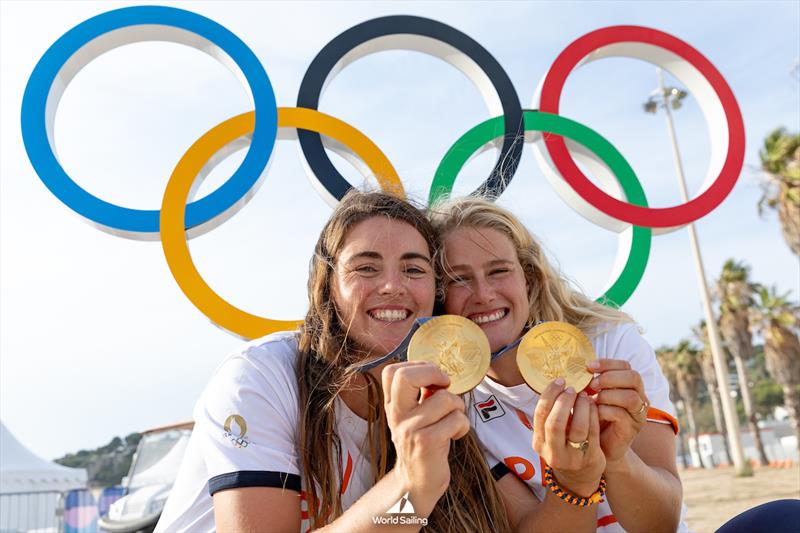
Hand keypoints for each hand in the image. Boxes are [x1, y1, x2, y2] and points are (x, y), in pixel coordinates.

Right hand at [382, 361, 468, 509]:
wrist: (417, 483)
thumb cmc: (423, 444)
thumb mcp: (414, 416)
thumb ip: (420, 394)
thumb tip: (437, 372)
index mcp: (393, 405)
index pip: (392, 371)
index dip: (418, 365)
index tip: (433, 378)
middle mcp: (396, 415)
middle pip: (406, 376)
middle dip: (434, 373)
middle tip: (444, 385)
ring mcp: (410, 429)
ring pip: (445, 399)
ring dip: (458, 406)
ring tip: (454, 419)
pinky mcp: (427, 442)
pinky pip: (456, 419)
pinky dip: (463, 425)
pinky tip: (456, 435)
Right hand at [532, 379, 604, 496]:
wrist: (577, 480)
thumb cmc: (563, 449)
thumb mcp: (550, 437)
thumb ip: (550, 416)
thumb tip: (557, 385)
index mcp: (539, 443)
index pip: (540, 415)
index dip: (549, 395)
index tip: (559, 382)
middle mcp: (553, 452)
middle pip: (555, 423)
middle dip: (564, 401)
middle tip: (571, 388)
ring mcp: (572, 457)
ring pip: (578, 428)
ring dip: (581, 407)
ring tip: (584, 395)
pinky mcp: (590, 458)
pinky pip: (593, 433)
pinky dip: (593, 415)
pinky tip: (593, 405)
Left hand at [587, 359, 649, 467]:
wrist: (596, 446)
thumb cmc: (591, 417)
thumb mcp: (590, 396)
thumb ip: (589, 383)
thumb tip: (575, 367)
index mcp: (629, 385)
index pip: (625, 366)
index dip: (607, 363)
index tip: (588, 366)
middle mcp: (639, 397)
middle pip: (633, 377)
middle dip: (609, 377)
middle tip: (591, 384)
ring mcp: (638, 414)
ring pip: (631, 397)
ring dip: (608, 395)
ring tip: (592, 399)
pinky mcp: (632, 429)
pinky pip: (621, 414)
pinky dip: (604, 410)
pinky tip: (593, 412)